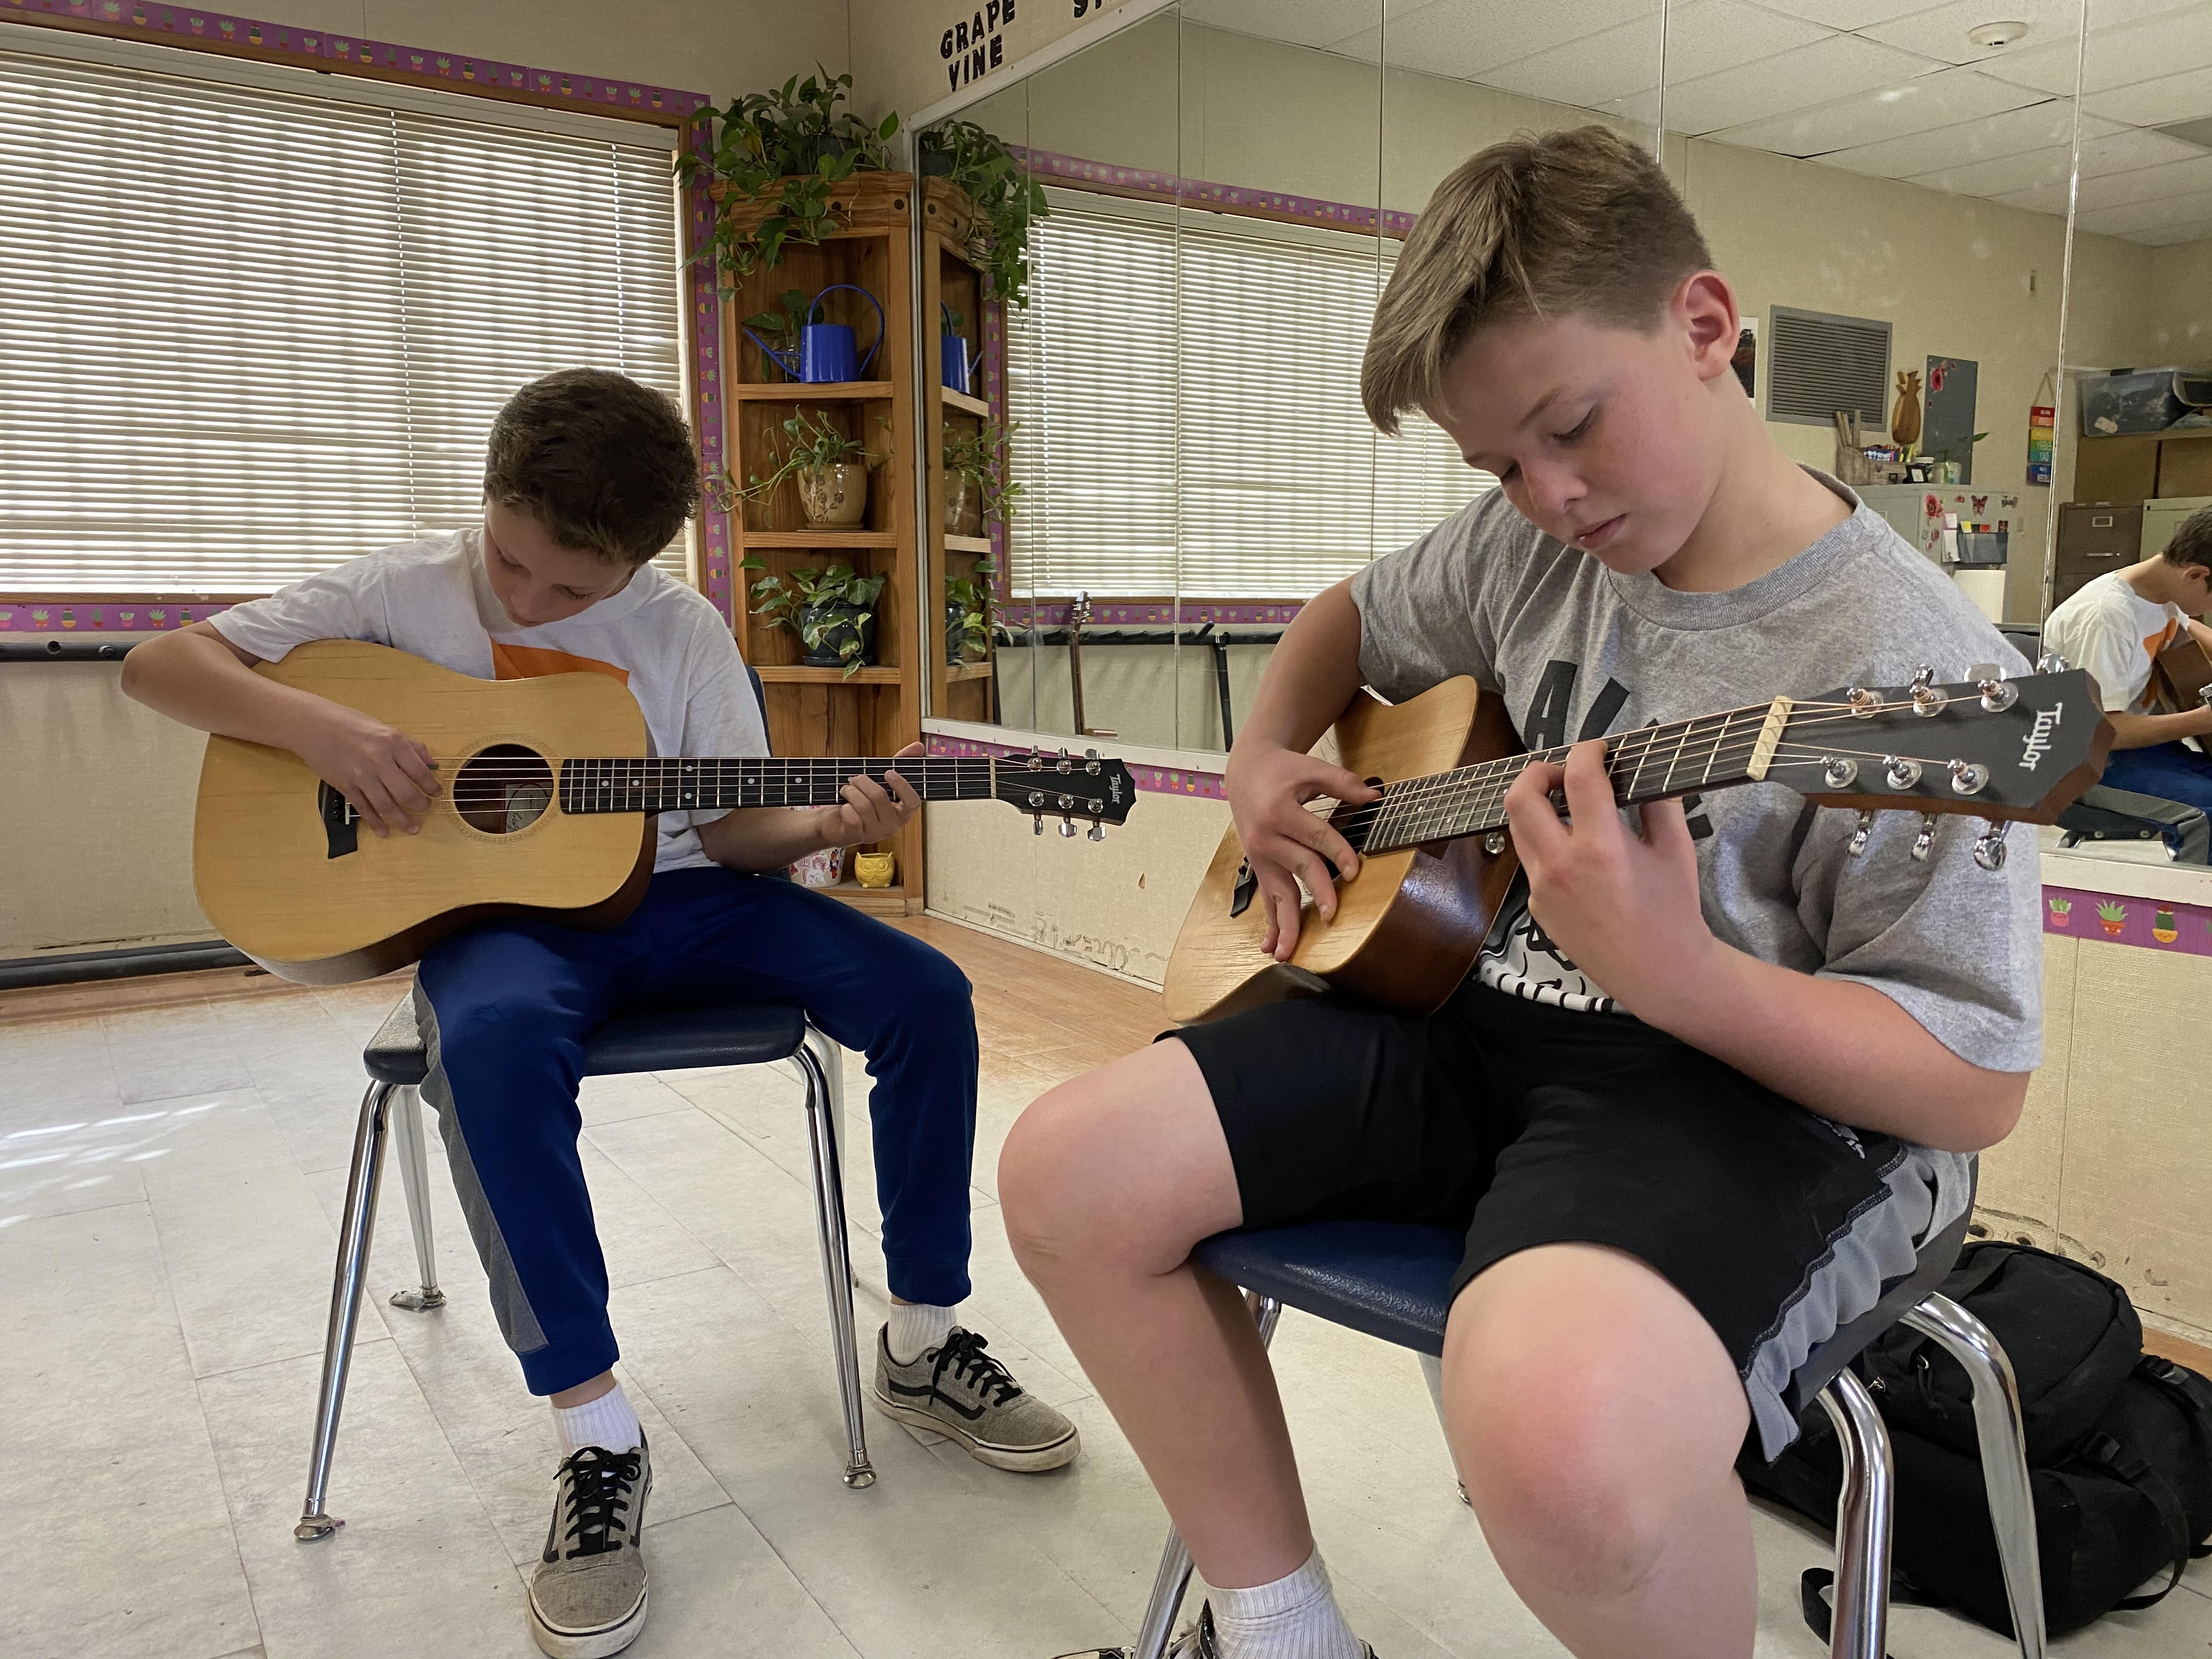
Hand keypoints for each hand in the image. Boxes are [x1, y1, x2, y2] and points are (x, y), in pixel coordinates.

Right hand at [297, 702, 439, 837]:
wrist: (313, 726)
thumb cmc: (350, 723)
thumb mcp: (385, 728)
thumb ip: (410, 746)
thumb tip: (431, 763)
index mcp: (393, 743)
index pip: (420, 771)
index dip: (431, 786)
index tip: (437, 793)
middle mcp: (378, 760)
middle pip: (405, 792)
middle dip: (420, 805)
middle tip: (425, 809)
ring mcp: (360, 775)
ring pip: (386, 805)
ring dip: (401, 820)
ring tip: (412, 828)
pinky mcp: (344, 785)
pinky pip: (363, 808)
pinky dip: (375, 822)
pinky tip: (383, 830)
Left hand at [820, 741, 923, 848]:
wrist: (833, 821)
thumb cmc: (860, 799)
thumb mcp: (880, 779)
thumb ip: (900, 763)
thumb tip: (919, 746)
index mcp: (901, 813)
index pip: (913, 803)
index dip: (902, 786)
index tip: (888, 772)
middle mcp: (891, 826)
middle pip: (880, 797)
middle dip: (863, 782)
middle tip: (855, 779)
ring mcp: (874, 833)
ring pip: (864, 805)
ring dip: (850, 792)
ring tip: (846, 790)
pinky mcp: (856, 837)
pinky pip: (851, 816)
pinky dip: (844, 806)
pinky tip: (844, 807)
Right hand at [1223, 739, 1381, 961]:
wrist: (1245, 772)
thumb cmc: (1281, 771)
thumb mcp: (1310, 769)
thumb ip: (1342, 782)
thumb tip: (1376, 796)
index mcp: (1280, 811)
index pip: (1315, 836)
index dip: (1338, 853)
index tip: (1355, 870)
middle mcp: (1266, 837)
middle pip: (1297, 867)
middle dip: (1315, 891)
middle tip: (1330, 914)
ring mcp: (1260, 856)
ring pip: (1276, 893)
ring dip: (1283, 923)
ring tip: (1287, 952)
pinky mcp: (1259, 867)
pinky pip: (1265, 899)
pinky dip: (1268, 924)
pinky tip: (1270, 947)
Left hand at [1502, 738, 1714, 1019]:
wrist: (1658, 972)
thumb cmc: (1672, 912)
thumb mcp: (1677, 850)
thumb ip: (1658, 802)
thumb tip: (1644, 767)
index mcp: (1601, 848)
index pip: (1579, 778)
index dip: (1586, 751)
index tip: (1597, 748)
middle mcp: (1561, 866)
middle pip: (1520, 797)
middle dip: (1538, 771)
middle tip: (1564, 772)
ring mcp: (1543, 889)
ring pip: (1517, 828)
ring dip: (1536, 806)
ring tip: (1565, 803)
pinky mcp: (1537, 907)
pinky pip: (1530, 861)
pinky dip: (1545, 842)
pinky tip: (1574, 849)